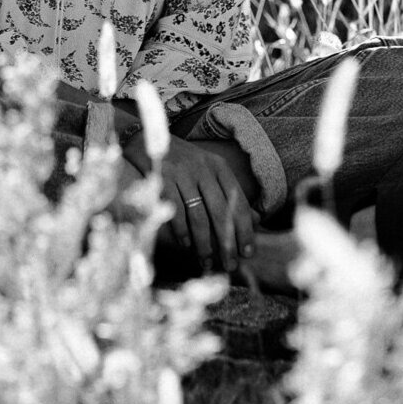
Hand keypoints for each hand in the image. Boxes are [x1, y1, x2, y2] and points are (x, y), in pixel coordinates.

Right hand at [123, 133, 256, 272]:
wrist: (147, 139)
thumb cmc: (183, 162)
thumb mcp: (208, 170)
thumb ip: (228, 192)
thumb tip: (255, 220)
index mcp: (218, 166)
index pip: (237, 201)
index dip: (245, 229)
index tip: (248, 252)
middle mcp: (203, 168)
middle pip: (220, 211)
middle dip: (227, 242)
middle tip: (230, 264)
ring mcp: (182, 172)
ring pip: (198, 215)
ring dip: (203, 242)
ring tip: (206, 261)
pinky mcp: (162, 177)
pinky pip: (175, 210)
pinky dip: (182, 230)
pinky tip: (186, 245)